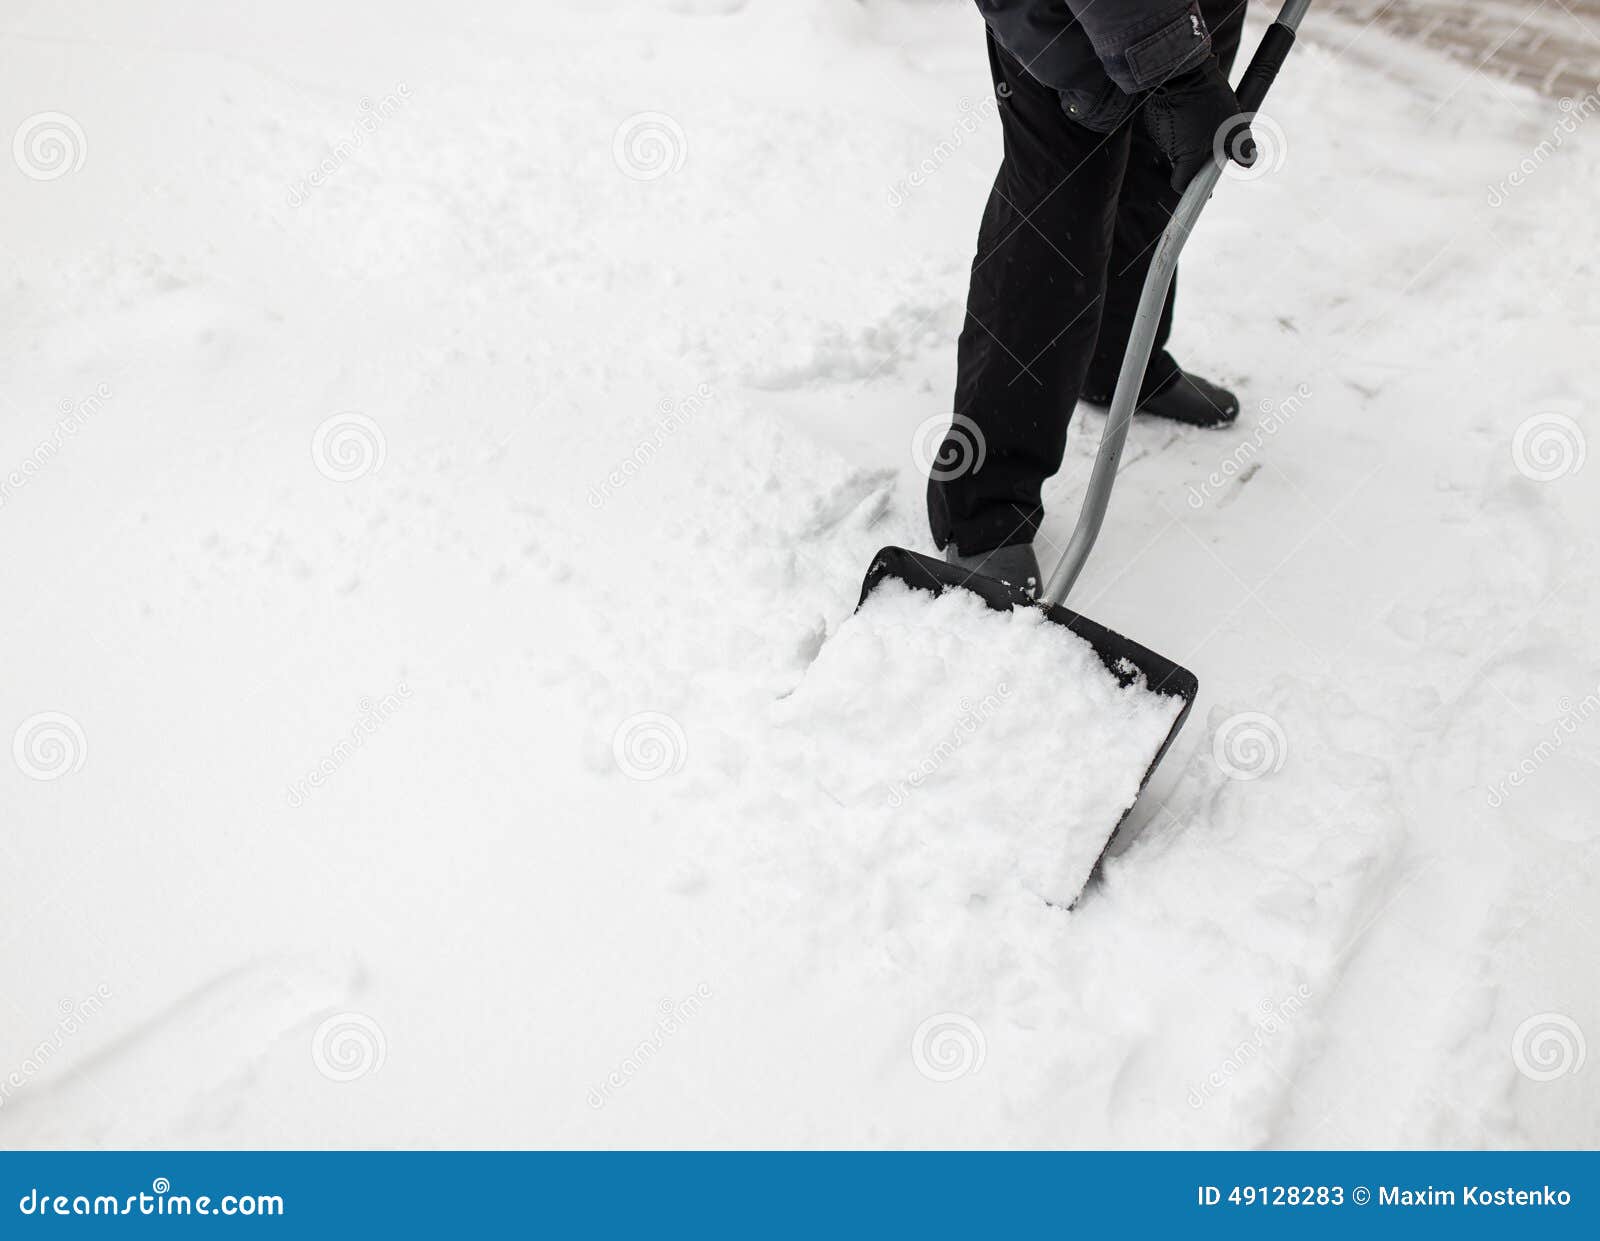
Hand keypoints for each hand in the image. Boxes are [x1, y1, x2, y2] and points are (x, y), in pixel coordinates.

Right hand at [1140, 57, 1253, 192]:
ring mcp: (1159, 132)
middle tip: (1214, 135)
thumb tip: (1248, 162)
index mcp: (1186, 156)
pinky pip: (1169, 126)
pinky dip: (1179, 121)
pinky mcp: (1154, 117)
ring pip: (1177, 142)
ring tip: (1203, 112)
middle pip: (1182, 161)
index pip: (1181, 184)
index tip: (1203, 186)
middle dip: (1197, 153)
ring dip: (1189, 135)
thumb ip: (1241, 147)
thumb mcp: (1232, 124)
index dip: (1192, 187)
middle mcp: (1169, 148)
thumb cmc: (1208, 99)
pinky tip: (1190, 105)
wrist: (1181, 68)